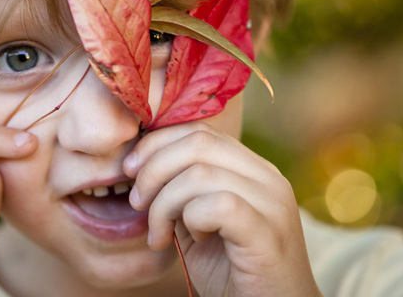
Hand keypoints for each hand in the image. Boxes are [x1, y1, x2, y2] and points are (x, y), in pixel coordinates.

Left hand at [123, 122, 320, 296]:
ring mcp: (272, 203)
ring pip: (200, 174)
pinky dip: (192, 220)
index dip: (157, 144)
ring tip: (159, 233)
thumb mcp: (198, 222)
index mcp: (252, 169)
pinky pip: (218, 205)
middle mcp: (267, 178)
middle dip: (153, 169)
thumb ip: (181, 190)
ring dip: (164, 204)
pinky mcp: (268, 233)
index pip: (200, 130)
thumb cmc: (231, 272)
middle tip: (138, 203)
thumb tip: (140, 162)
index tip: (130, 170)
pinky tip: (193, 241)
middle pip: (198, 143)